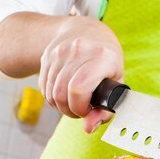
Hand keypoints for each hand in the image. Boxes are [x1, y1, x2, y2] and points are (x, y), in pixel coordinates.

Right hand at [38, 16, 123, 133]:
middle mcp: (79, 49)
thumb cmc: (106, 61)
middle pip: (62, 94)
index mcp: (102, 56)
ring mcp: (60, 51)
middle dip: (69, 110)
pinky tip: (63, 93)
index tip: (87, 109)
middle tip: (79, 110)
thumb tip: (88, 128)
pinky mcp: (47, 55)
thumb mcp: (116, 83)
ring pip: (51, 93)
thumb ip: (105, 111)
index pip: (79, 89)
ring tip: (72, 102)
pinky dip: (52, 97)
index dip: (80, 107)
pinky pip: (44, 87)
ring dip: (60, 105)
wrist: (87, 30)